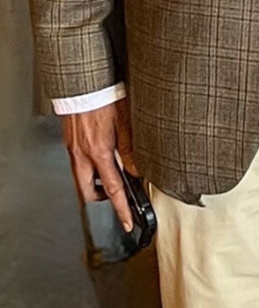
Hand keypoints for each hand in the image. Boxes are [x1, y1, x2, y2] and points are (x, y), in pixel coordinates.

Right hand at [62, 99, 136, 231]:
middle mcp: (82, 155)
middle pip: (89, 192)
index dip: (121, 208)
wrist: (84, 85)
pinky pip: (80, 164)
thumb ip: (132, 149)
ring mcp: (74, 150)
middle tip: (118, 195)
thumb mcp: (126, 123)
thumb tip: (138, 169)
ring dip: (97, 182)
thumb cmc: (106, 98)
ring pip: (82, 179)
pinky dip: (92, 167)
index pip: (113, 189)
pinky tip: (103, 157)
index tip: (127, 222)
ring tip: (113, 173)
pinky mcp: (70, 144)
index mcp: (99, 152)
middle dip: (103, 198)